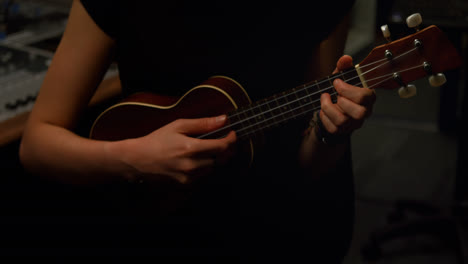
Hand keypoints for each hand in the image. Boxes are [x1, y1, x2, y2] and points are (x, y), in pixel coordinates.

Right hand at [121, 115, 236, 183]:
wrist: (138, 160)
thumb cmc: (157, 140)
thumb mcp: (178, 126)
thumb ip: (203, 124)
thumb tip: (223, 119)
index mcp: (191, 148)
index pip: (222, 147)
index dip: (232, 140)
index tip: (233, 134)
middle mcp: (192, 165)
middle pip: (221, 159)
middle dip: (226, 149)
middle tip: (223, 140)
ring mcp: (189, 177)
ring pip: (213, 168)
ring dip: (215, 159)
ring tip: (207, 149)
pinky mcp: (185, 184)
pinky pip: (203, 176)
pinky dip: (204, 167)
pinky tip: (196, 160)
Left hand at [319, 55, 375, 134]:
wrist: (334, 105)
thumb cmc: (342, 90)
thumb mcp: (342, 76)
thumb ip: (344, 67)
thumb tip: (345, 58)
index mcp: (368, 97)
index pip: (365, 96)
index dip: (348, 89)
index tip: (336, 82)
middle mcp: (364, 112)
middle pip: (359, 113)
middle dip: (342, 101)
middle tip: (334, 94)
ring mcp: (353, 123)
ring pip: (343, 121)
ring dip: (328, 108)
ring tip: (324, 99)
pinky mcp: (343, 131)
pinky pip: (333, 128)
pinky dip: (324, 118)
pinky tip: (323, 110)